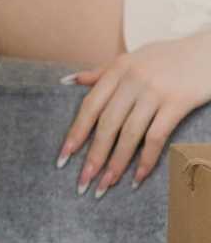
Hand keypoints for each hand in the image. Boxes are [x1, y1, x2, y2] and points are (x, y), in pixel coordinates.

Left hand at [56, 32, 210, 196]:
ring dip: (116, 164)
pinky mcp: (178, 103)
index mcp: (118, 69)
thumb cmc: (169, 56)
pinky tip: (137, 178)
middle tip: (82, 183)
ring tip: (105, 186)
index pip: (90, 106)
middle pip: (106, 124)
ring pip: (129, 134)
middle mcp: (133, 80)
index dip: (75, 134)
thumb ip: (101, 72)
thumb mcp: (132, 58)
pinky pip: (157, 137)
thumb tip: (68, 81)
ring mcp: (155, 91)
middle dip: (93, 157)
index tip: (63, 158)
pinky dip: (145, 160)